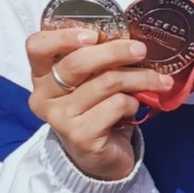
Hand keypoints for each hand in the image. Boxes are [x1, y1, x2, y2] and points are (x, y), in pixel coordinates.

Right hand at [25, 28, 171, 180]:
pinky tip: (134, 108)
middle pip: (77, 63)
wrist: (99, 158)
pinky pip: (115, 105)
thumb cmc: (95, 109)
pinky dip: (133, 103)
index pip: (36, 46)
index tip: (93, 34)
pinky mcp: (80, 135)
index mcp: (42, 75)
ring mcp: (60, 117)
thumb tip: (130, 38)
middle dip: (115, 51)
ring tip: (157, 80)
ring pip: (105, 82)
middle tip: (140, 50)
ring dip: (138, 78)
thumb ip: (97, 60)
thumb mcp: (90, 81)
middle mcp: (44, 96)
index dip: (63, 36)